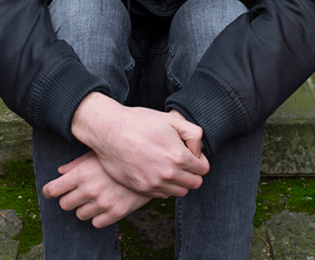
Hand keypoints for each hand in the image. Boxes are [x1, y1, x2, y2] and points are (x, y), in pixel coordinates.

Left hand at [42, 151, 149, 227]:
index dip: (49, 190)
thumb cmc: (120, 155)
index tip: (50, 190)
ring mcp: (102, 204)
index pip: (54, 189)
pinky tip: (103, 204)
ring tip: (92, 197)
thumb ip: (76, 164)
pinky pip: (96, 223)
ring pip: (79, 215)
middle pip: (64, 204)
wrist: (149, 164)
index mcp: (82, 174)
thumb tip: (60, 172)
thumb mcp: (96, 153)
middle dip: (67, 198)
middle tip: (75, 192)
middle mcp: (89, 190)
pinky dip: (97, 215)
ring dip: (83, 207)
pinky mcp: (115, 213)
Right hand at [71, 93, 209, 197]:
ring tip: (169, 165)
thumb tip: (198, 151)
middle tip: (182, 160)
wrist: (110, 131)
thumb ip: (194, 134)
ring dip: (179, 181)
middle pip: (195, 183)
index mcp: (178, 156)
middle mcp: (168, 174)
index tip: (190, 152)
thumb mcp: (171, 120)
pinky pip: (162, 195)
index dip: (199, 159)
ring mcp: (154, 184)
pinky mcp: (141, 189)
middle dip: (192, 172)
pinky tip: (156, 170)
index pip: (203, 169)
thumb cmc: (139, 122)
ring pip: (180, 192)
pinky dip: (164, 186)